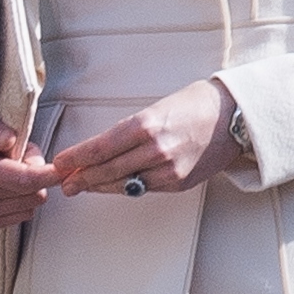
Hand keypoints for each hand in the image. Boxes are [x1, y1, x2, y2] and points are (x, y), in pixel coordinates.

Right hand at [0, 107, 60, 231]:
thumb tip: (11, 140)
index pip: (25, 179)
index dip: (51, 174)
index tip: (64, 167)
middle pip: (33, 193)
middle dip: (36, 173)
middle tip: (19, 155)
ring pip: (30, 205)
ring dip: (28, 187)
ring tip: (8, 168)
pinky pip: (20, 215)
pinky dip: (20, 199)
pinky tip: (4, 185)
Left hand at [51, 78, 239, 197]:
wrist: (234, 118)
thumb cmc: (193, 106)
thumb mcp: (154, 109)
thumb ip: (128, 132)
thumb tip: (98, 149)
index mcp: (145, 125)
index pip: (99, 148)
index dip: (75, 159)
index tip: (59, 163)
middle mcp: (155, 150)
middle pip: (106, 170)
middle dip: (80, 178)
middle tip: (64, 182)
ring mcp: (168, 170)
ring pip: (123, 184)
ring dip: (99, 186)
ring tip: (81, 186)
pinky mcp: (178, 183)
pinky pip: (143, 188)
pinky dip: (125, 187)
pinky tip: (112, 185)